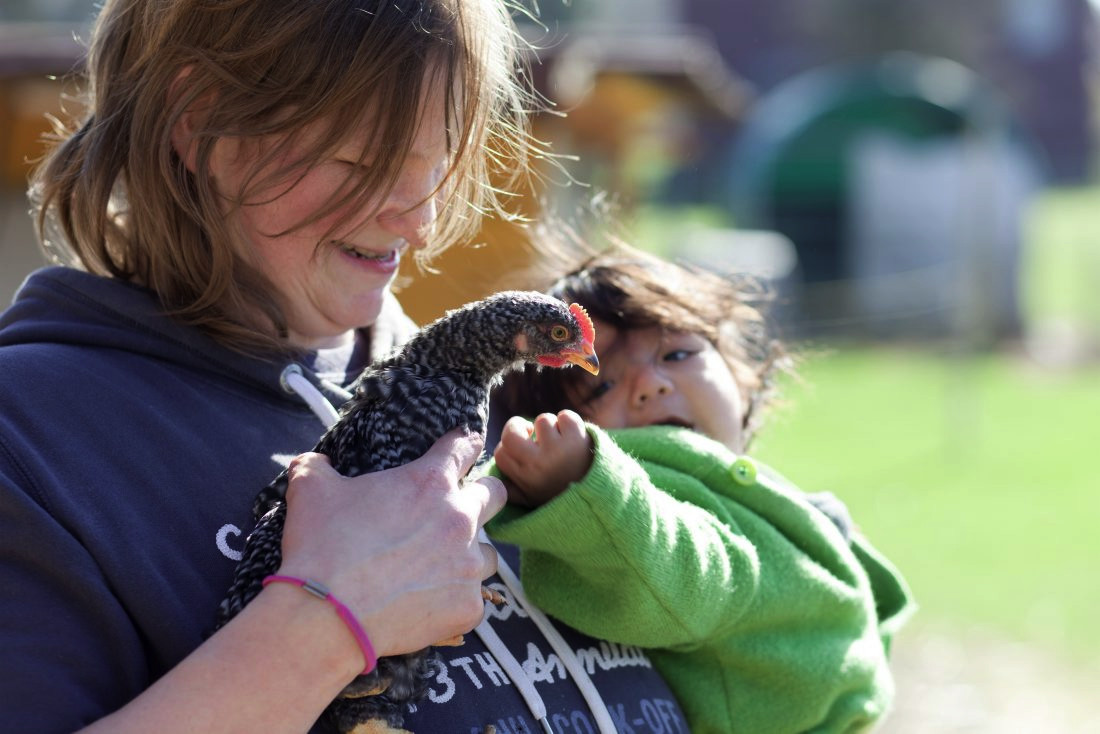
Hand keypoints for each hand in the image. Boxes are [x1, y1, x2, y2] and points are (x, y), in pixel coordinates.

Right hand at [277, 429, 505, 657]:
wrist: (325, 618)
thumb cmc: (321, 548)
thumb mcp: (311, 491)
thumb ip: (317, 468)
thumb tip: (313, 462)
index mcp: (429, 482)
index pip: (463, 447)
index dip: (463, 444)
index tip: (465, 446)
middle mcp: (459, 519)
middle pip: (495, 494)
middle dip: (482, 497)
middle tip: (461, 509)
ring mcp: (468, 565)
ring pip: (489, 553)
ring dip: (469, 555)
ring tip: (441, 567)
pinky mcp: (467, 607)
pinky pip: (473, 600)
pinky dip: (455, 601)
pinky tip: (429, 605)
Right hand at [493, 410, 592, 507]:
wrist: (602, 496)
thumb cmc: (562, 494)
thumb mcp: (532, 499)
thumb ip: (510, 490)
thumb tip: (489, 482)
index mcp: (524, 479)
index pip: (501, 452)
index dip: (509, 446)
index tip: (522, 448)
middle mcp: (538, 464)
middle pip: (511, 432)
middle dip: (518, 426)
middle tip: (530, 432)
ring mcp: (557, 450)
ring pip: (542, 420)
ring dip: (551, 427)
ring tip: (561, 442)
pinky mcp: (577, 437)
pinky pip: (564, 415)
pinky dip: (570, 422)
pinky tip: (574, 437)